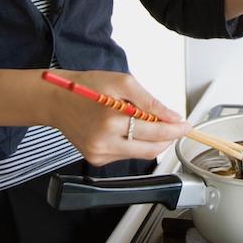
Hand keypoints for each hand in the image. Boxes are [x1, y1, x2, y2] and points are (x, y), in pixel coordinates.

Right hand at [46, 70, 190, 165]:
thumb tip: (172, 117)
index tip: (185, 126)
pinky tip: (124, 129)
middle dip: (167, 138)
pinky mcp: (96, 159)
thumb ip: (150, 102)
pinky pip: (125, 154)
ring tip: (142, 120)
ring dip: (150, 140)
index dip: (175, 130)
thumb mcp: (122, 83)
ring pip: (140, 154)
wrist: (56, 100)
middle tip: (174, 126)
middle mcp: (104, 142)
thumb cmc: (86, 86)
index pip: (155, 132)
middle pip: (150, 149)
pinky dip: (133, 143)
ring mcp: (99, 154)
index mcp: (111, 121)